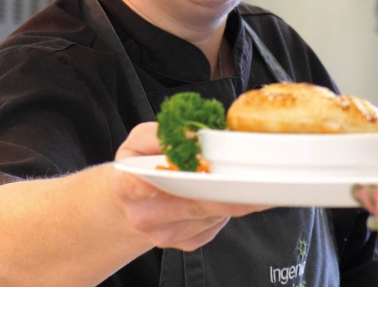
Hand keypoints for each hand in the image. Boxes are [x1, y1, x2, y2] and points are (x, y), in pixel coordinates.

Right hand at [111, 122, 267, 250]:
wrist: (133, 201)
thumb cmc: (140, 165)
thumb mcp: (141, 141)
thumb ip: (162, 135)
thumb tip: (195, 137)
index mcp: (126, 184)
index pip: (134, 187)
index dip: (154, 184)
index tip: (176, 177)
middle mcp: (144, 215)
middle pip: (191, 204)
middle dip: (224, 190)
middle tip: (252, 178)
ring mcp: (164, 234)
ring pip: (210, 215)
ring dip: (232, 198)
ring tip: (247, 180)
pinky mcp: (184, 244)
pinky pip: (214, 226)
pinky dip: (227, 209)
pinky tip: (226, 194)